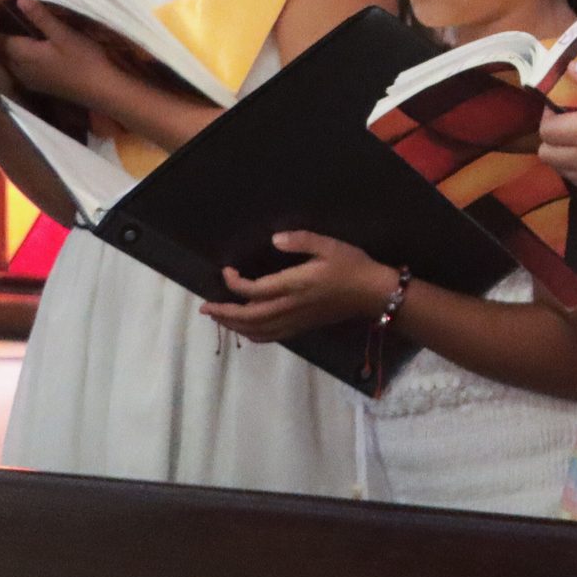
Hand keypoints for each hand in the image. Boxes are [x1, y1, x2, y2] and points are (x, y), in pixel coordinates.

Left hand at [0, 0, 122, 105]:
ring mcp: (26, 78)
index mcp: (23, 54)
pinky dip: (11, 55)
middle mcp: (18, 68)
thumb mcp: (64, 35)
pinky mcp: (35, 83)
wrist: (99, 90)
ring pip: (5, 60)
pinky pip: (14, 67)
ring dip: (0, 46)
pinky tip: (18, 49)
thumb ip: (41, 17)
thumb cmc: (83, 59)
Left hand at [199, 231, 394, 342]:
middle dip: (224, 314)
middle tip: (205, 308)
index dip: (235, 284)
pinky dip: (252, 335)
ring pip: (257, 331)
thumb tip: (274, 239)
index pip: (254, 290)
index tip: (226, 272)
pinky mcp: (301, 327)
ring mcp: (295, 320)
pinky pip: (270, 337)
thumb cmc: (351, 266)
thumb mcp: (329, 245)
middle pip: (249, 317)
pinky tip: (247, 329)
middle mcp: (290, 307)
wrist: (372, 294)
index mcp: (294, 285)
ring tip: (220, 318)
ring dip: (234, 326)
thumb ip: (301, 240)